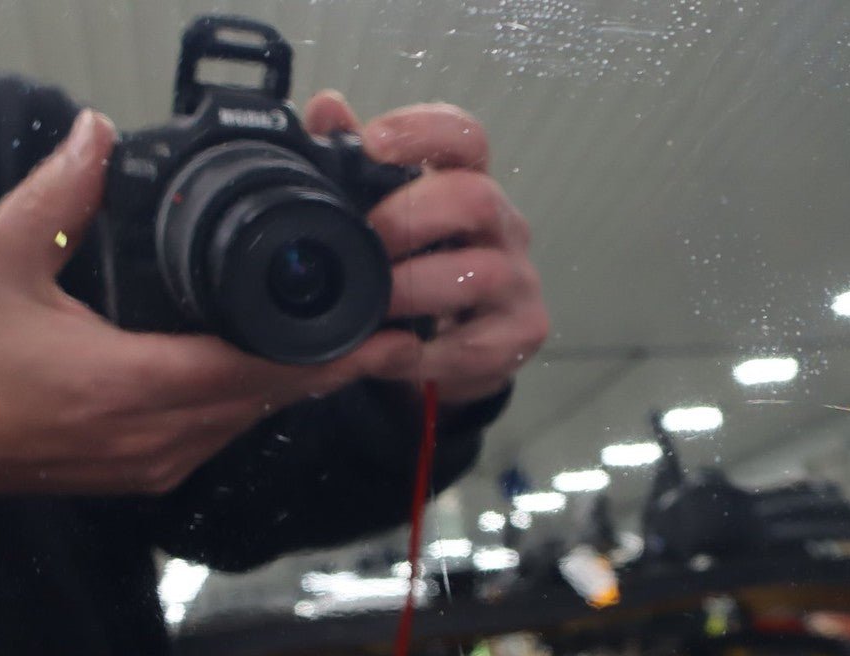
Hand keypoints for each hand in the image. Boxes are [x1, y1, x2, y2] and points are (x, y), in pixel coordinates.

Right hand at [0, 110, 423, 498]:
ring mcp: (158, 462)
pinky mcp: (151, 472)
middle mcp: (156, 436)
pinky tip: (286, 371)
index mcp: (127, 386)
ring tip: (363, 347)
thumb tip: (99, 137)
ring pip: (253, 419)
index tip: (384, 334)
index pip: (253, 370)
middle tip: (400, 335)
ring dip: (303, 384)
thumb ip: (57, 199)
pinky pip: (225, 434)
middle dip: (337, 366)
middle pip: (270, 398)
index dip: (325, 354)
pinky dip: (260, 399)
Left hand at [302, 92, 548, 404]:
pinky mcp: (523, 332)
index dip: (424, 132)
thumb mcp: (378, 220)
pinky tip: (391, 353)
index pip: (465, 137)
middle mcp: (502, 225)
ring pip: (481, 273)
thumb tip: (326, 108)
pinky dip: (423, 354)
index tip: (374, 143)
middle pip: (476, 197)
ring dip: (415, 290)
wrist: (443, 352)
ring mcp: (519, 279)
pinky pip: (473, 345)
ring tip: (372, 305)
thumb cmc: (412, 272)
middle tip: (365, 243)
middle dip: (409, 218)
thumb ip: (351, 166)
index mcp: (467, 183)